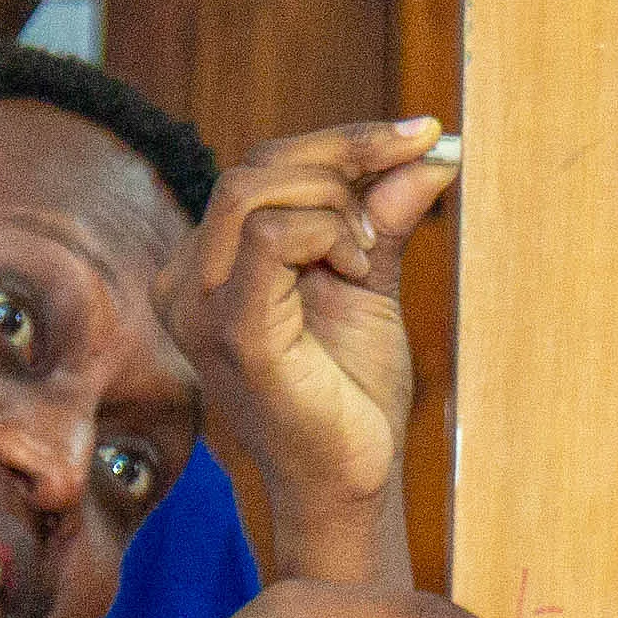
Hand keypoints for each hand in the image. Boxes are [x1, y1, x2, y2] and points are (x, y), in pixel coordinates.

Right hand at [172, 119, 454, 556]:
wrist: (352, 484)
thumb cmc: (350, 396)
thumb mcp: (369, 284)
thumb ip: (383, 217)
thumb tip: (430, 150)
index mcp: (208, 266)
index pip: (260, 170)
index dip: (341, 142)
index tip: (421, 133)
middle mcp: (187, 281)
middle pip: (254, 166)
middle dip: (346, 151)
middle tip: (418, 159)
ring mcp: (200, 307)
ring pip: (254, 189)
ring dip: (337, 201)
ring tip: (372, 255)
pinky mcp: (233, 331)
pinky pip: (269, 237)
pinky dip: (327, 234)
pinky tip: (358, 271)